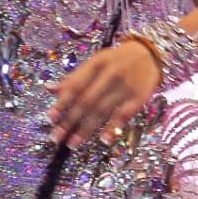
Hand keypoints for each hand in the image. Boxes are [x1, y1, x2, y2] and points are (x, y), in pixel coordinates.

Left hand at [47, 39, 162, 147]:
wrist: (148, 54)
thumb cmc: (116, 60)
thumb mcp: (95, 62)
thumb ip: (73, 77)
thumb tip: (49, 89)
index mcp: (96, 64)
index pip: (75, 85)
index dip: (62, 102)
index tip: (50, 118)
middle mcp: (109, 75)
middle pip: (86, 101)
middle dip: (70, 121)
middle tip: (57, 137)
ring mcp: (125, 87)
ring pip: (102, 110)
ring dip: (86, 129)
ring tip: (73, 143)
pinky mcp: (138, 98)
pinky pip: (124, 115)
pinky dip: (113, 128)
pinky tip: (103, 140)